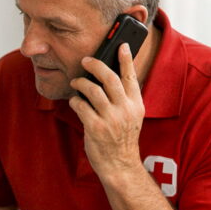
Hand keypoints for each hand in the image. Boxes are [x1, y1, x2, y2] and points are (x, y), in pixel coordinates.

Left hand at [69, 43, 144, 179]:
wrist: (119, 165)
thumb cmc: (122, 139)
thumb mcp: (132, 117)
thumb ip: (125, 99)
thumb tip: (110, 77)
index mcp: (136, 105)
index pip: (131, 76)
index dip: (125, 59)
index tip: (120, 45)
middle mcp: (125, 109)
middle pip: (109, 78)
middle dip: (95, 65)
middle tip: (86, 61)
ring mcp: (110, 119)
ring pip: (92, 90)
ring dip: (80, 83)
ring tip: (76, 82)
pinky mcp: (95, 128)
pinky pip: (81, 106)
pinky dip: (75, 100)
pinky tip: (74, 101)